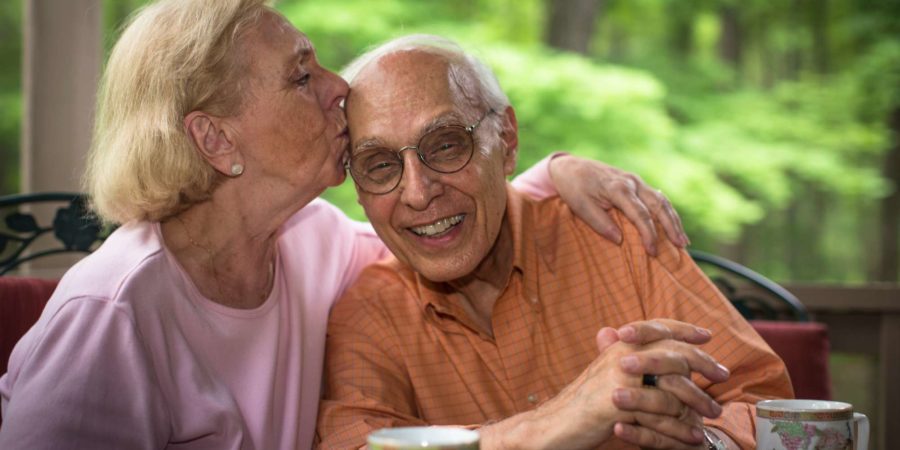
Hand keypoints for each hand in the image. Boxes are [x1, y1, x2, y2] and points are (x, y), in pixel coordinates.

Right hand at [511, 326, 722, 448]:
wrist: (556, 424)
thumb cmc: (582, 403)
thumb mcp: (605, 373)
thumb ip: (624, 357)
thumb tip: (640, 342)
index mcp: (620, 346)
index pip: (658, 328)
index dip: (684, 330)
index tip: (706, 336)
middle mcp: (622, 356)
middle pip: (673, 352)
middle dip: (702, 363)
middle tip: (722, 374)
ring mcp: (622, 380)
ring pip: (673, 387)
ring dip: (698, 401)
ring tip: (713, 413)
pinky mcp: (621, 405)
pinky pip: (661, 416)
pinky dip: (680, 428)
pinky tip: (693, 436)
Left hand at [549, 154, 687, 254]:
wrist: (570, 167)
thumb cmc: (574, 188)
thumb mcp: (581, 206)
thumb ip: (600, 223)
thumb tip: (619, 240)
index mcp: (618, 188)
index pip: (640, 214)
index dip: (649, 234)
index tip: (653, 252)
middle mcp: (632, 182)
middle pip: (658, 205)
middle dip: (671, 226)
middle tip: (681, 246)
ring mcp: (636, 181)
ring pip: (661, 200)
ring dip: (674, 220)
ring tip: (683, 240)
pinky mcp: (636, 183)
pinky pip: (657, 198)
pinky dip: (667, 212)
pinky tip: (673, 225)